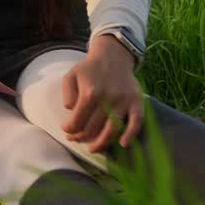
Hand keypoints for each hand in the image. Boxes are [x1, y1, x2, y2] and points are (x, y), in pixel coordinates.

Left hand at [62, 35, 144, 152]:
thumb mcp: (71, 76)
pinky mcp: (137, 102)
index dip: (70, 129)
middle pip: (94, 127)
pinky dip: (131, 134)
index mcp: (90, 93)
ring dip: (102, 143)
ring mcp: (124, 101)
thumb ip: (67, 93)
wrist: (113, 56)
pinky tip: (123, 144)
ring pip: (113, 129)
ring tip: (93, 148)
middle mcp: (108, 98)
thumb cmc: (89, 68)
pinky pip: (137, 121)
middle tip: (76, 139)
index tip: (66, 130)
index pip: (78, 120)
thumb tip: (71, 110)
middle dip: (82, 137)